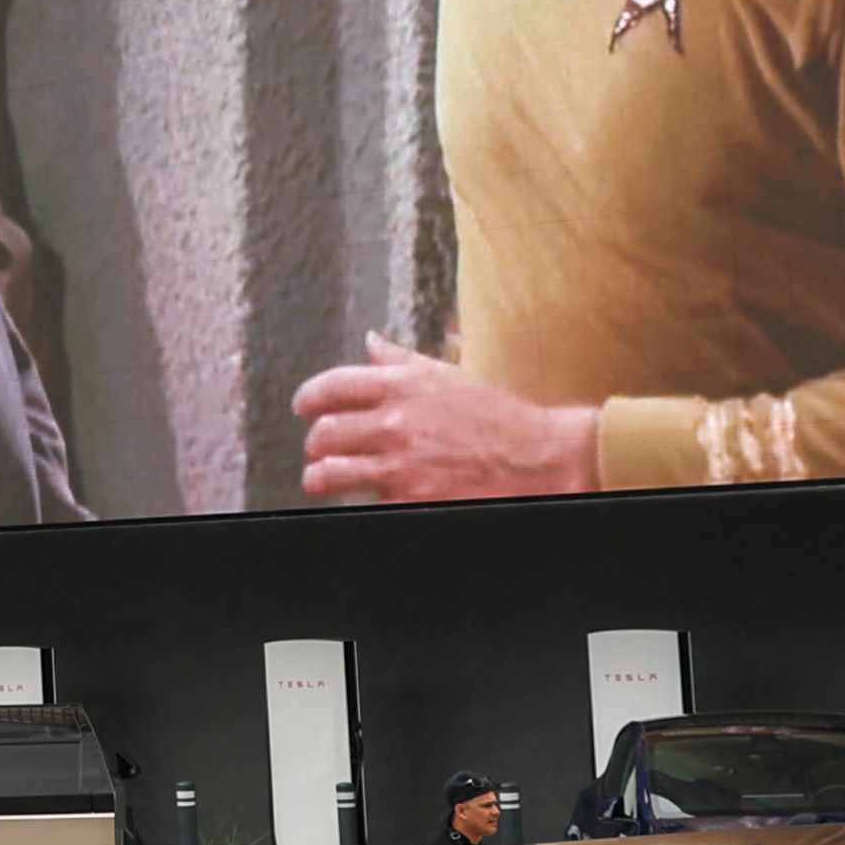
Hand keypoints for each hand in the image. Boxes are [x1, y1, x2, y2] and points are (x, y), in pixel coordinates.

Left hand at [291, 335, 599, 499]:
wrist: (541, 459)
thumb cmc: (501, 418)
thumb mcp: (451, 376)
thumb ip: (402, 360)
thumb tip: (371, 342)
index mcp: (403, 385)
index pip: (332, 386)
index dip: (309, 399)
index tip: (303, 408)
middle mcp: (395, 421)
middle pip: (323, 433)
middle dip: (317, 444)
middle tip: (319, 450)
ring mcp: (398, 464)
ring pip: (329, 473)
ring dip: (321, 476)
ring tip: (323, 479)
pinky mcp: (408, 499)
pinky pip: (364, 502)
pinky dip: (362, 500)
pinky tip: (369, 497)